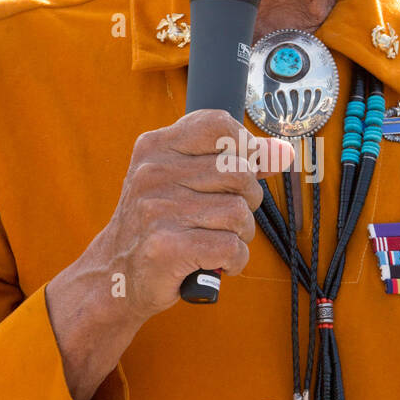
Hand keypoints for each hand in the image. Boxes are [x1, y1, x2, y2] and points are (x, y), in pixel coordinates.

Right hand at [45, 110, 293, 399]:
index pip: (220, 124)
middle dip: (247, 200)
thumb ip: (235, 160)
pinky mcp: (166, 248)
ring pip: (239, 213)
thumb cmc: (160, 224)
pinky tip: (216, 262)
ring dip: (240, 234)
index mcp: (156, 147)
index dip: (245, 147)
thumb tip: (282, 152)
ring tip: (216, 240)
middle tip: (225, 217)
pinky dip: (235, 261)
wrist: (117, 275)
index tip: (242, 168)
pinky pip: (232, 248)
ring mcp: (157, 210)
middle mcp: (153, 173)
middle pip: (240, 173)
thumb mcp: (187, 179)